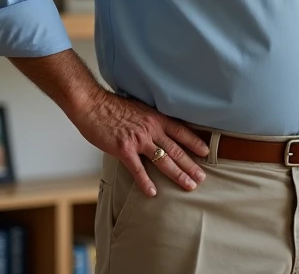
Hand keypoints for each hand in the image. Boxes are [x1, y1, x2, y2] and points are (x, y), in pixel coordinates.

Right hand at [71, 90, 208, 196]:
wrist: (92, 105)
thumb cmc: (113, 107)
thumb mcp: (140, 109)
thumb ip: (151, 121)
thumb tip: (160, 131)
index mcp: (156, 118)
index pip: (181, 131)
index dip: (195, 142)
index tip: (206, 152)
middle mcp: (151, 129)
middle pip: (176, 149)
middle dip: (191, 165)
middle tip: (202, 178)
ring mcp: (138, 139)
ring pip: (163, 160)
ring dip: (177, 174)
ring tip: (188, 185)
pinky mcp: (123, 149)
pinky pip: (138, 169)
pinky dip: (146, 182)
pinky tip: (153, 192)